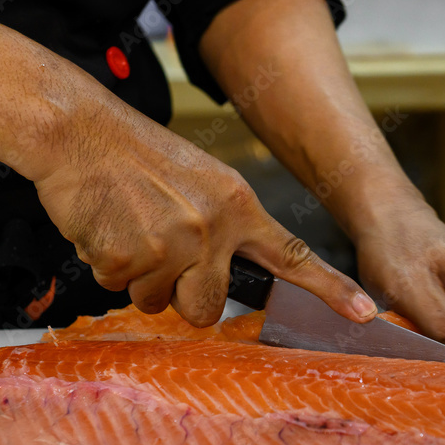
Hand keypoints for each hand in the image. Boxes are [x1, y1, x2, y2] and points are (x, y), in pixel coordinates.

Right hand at [32, 97, 375, 326]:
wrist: (78, 131)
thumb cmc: (136, 157)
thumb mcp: (200, 180)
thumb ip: (222, 227)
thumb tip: (219, 276)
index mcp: (237, 205)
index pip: (292, 255)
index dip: (330, 289)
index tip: (366, 313)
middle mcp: (213, 228)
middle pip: (208, 307)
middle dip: (182, 295)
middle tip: (160, 256)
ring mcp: (173, 244)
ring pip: (159, 302)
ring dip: (140, 279)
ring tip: (129, 229)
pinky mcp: (130, 257)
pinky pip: (120, 289)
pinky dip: (107, 266)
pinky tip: (106, 227)